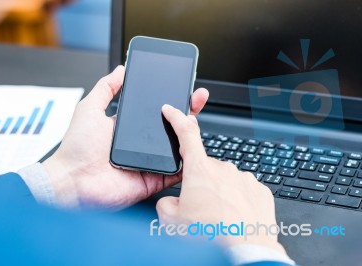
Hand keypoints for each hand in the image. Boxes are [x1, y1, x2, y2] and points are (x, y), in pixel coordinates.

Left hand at [43, 66, 208, 209]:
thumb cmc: (76, 148)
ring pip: (177, 147)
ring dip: (190, 134)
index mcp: (130, 128)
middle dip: (187, 111)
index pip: (156, 110)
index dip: (171, 98)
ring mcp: (149, 162)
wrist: (72, 181)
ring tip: (194, 119)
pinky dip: (187, 164)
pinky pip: (175, 173)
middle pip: (171, 126)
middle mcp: (141, 144)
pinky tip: (195, 149)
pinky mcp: (153, 179)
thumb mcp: (90, 108)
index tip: (182, 86)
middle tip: (197, 97)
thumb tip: (121, 70)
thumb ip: (106, 88)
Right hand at [156, 105, 286, 253]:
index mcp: (200, 171)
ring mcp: (245, 179)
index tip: (173, 111)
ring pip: (225, 182)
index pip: (187, 135)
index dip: (178, 119)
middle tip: (199, 208)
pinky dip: (237, 201)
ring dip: (220, 194)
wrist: (245, 252)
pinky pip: (244, 191)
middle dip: (200, 184)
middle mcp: (224, 170)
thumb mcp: (171, 220)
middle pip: (206, 169)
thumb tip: (173, 201)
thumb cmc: (210, 235)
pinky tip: (234, 218)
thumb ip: (166, 202)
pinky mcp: (261, 191)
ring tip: (219, 218)